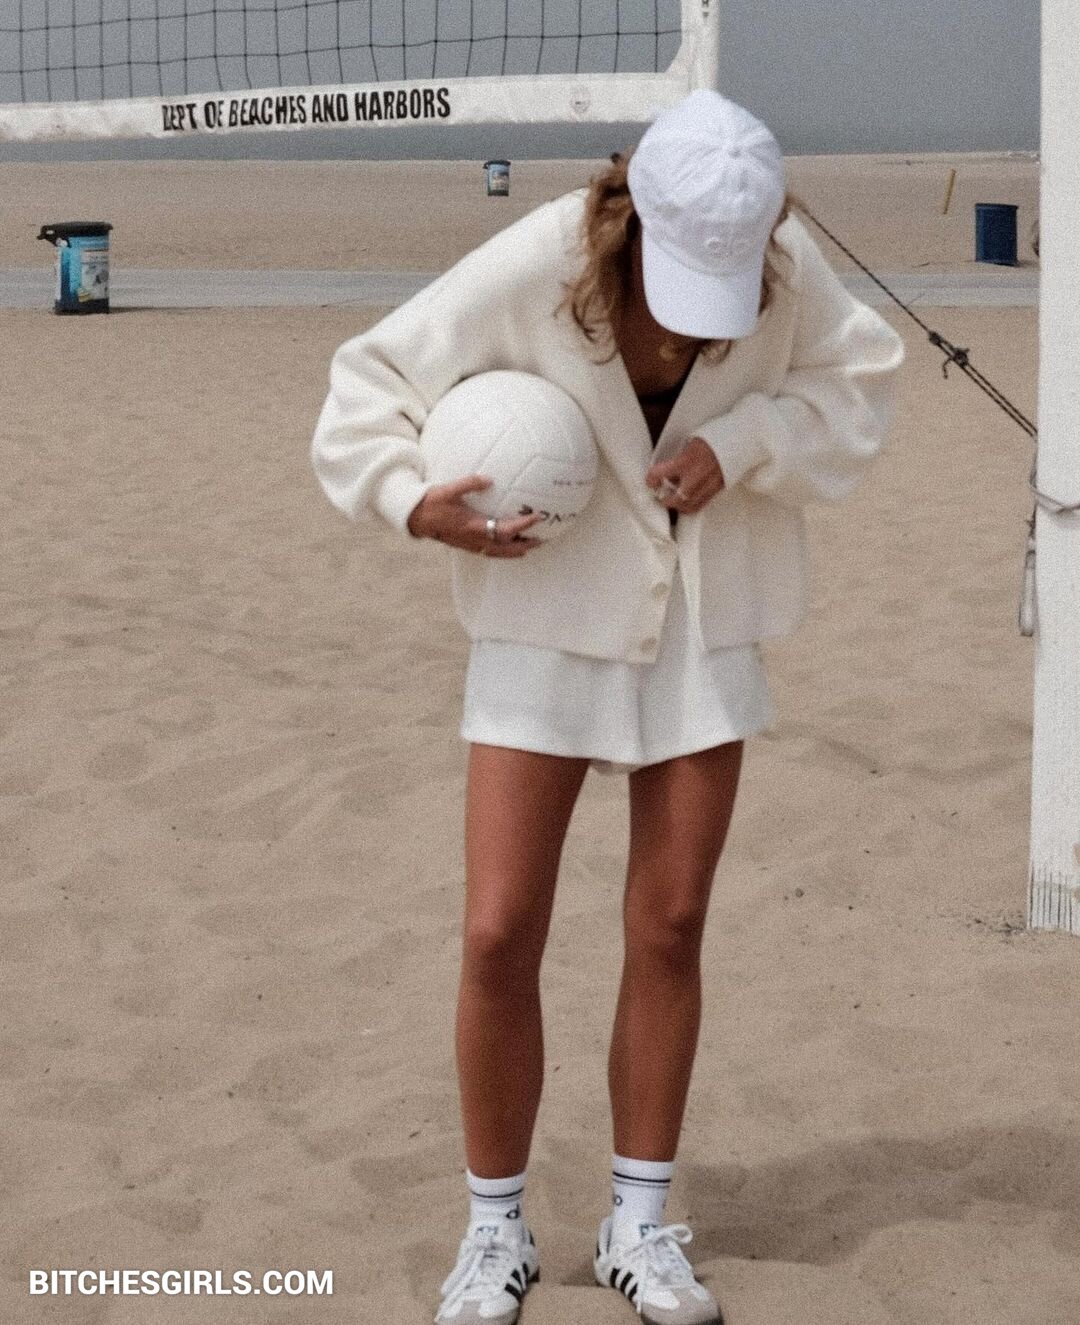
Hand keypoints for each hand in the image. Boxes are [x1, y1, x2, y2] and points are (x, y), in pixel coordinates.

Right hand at [406, 475, 543, 556]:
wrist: (415, 518)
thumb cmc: (432, 503)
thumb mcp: (450, 489)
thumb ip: (470, 483)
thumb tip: (489, 479)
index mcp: (474, 526)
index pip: (505, 529)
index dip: (523, 525)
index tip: (537, 518)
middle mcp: (475, 539)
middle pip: (507, 548)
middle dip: (525, 545)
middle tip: (542, 540)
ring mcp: (471, 545)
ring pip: (499, 553)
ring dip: (516, 551)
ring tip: (529, 547)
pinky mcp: (467, 546)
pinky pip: (490, 552)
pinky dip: (503, 552)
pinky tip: (507, 547)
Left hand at [645, 436, 724, 514]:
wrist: (739, 440)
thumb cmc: (714, 437)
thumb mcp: (690, 442)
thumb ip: (679, 458)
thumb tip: (670, 472)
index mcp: (686, 461)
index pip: (659, 474)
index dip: (651, 479)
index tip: (650, 481)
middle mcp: (696, 476)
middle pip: (674, 500)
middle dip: (665, 500)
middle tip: (662, 494)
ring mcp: (708, 485)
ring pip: (688, 506)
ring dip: (678, 505)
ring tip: (675, 498)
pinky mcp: (718, 489)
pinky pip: (701, 504)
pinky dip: (692, 504)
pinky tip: (690, 497)